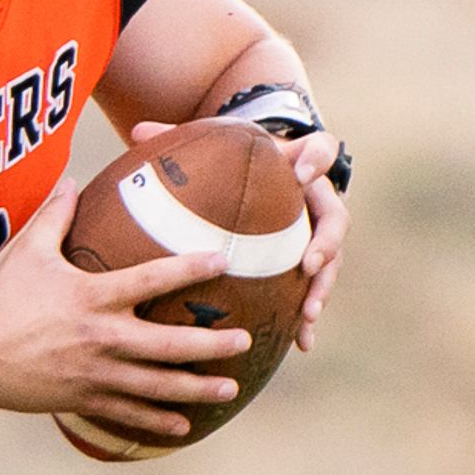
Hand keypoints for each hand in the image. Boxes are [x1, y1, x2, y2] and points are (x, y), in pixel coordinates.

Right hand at [0, 198, 248, 445]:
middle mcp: (100, 338)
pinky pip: (128, 413)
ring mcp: (94, 373)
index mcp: (91, 297)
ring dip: (196, 388)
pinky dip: (157, 422)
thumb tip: (73, 179)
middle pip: (168, 344)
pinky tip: (185, 426)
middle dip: (210, 344)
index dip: (189, 268)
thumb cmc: (0, 300)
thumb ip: (54, 215)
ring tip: (231, 388)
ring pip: (156, 385)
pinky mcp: (83, 398)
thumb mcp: (27, 252)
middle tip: (244, 340)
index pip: (151, 280)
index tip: (223, 260)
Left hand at [136, 116, 349, 353]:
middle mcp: (316, 199)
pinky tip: (301, 344)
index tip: (300, 174)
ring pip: (332, 261)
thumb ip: (180, 137)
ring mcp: (316, 234)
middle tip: (310, 263)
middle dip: (327, 242)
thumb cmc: (230, 159)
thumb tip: (138, 130)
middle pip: (336, 217)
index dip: (315, 160)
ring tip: (308, 314)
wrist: (255, 173)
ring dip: (322, 288)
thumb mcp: (212, 144)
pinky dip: (308, 317)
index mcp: (298, 163)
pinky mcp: (308, 263)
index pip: (321, 150)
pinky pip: (314, 290)